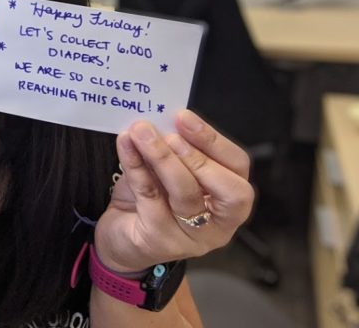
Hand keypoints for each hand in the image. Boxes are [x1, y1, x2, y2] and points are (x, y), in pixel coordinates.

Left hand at [93, 110, 254, 273]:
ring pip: (186, 193)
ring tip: (141, 133)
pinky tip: (126, 145)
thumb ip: (175, 149)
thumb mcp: (168, 170)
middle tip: (167, 133)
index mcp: (229, 200)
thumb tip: (164, 119)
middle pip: (227, 189)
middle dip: (197, 155)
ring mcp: (191, 237)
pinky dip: (136, 166)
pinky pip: (149, 196)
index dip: (214, 141)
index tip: (184, 118)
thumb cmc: (152, 199)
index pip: (238, 167)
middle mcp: (218, 224)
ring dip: (163, 157)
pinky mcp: (159, 240)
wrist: (120, 235)